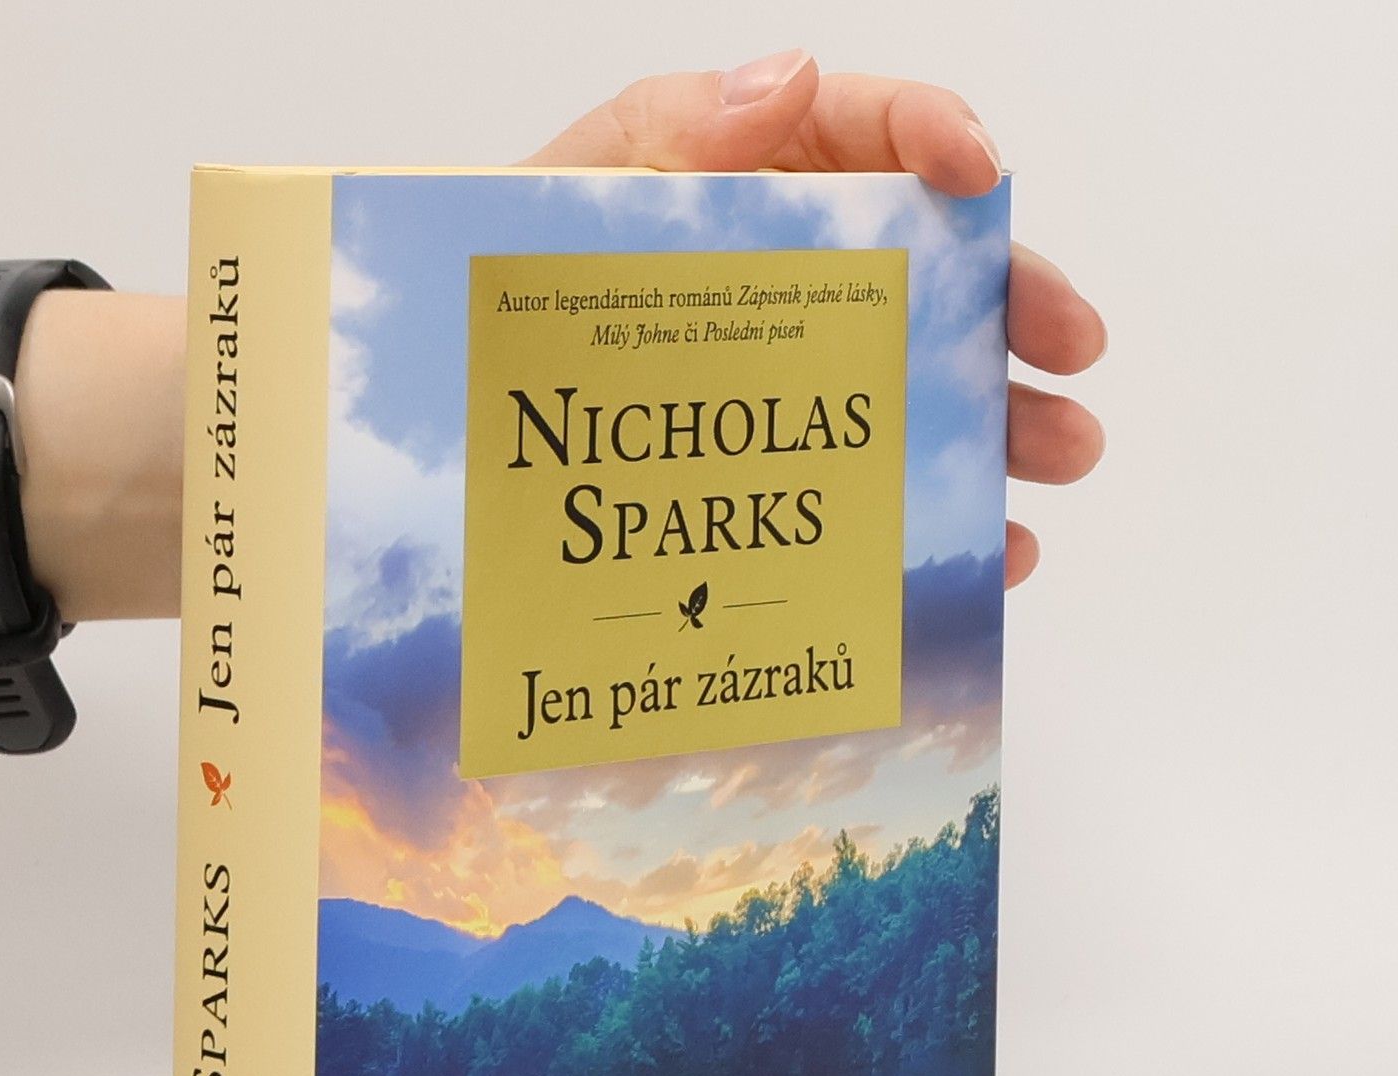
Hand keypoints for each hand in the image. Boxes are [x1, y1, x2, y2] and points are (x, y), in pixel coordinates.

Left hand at [529, 52, 1105, 587]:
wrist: (450, 429)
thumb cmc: (500, 298)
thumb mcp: (562, 198)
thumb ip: (666, 132)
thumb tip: (791, 80)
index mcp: (750, 183)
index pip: (868, 134)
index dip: (937, 139)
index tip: (980, 176)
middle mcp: (791, 279)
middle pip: (929, 273)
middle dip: (1013, 303)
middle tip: (1071, 348)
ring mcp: (793, 381)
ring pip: (921, 387)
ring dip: (1005, 418)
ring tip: (1059, 455)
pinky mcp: (778, 472)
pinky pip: (873, 491)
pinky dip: (940, 519)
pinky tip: (992, 549)